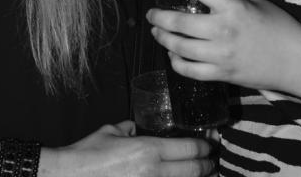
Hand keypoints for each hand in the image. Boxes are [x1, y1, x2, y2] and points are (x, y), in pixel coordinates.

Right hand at [59, 120, 215, 176]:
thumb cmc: (87, 155)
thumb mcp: (111, 132)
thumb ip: (129, 129)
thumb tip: (136, 130)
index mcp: (148, 150)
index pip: (189, 148)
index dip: (205, 147)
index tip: (211, 144)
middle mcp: (153, 172)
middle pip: (193, 170)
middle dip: (208, 166)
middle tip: (213, 161)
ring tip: (203, 173)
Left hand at [147, 0, 300, 91]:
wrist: (296, 60)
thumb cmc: (278, 26)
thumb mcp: (254, 2)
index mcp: (232, 6)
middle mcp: (223, 30)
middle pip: (180, 21)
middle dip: (159, 16)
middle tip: (151, 13)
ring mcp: (221, 55)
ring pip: (179, 47)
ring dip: (163, 38)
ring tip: (156, 32)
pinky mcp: (222, 75)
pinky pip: (190, 71)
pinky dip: (177, 63)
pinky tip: (173, 56)